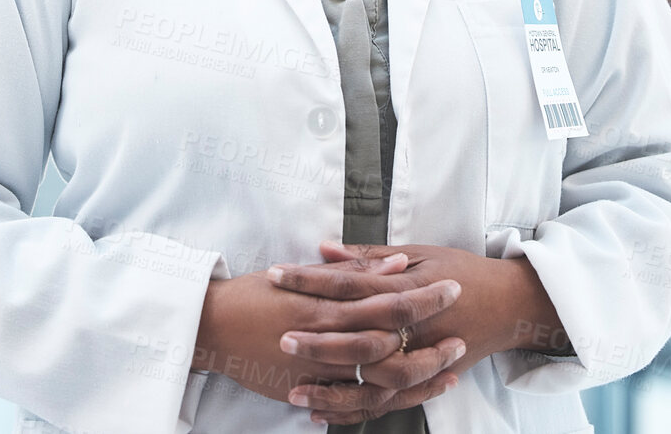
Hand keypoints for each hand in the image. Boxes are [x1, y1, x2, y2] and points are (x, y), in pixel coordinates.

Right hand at [192, 256, 464, 413]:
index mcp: (329, 303)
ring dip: (415, 380)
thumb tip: (396, 265)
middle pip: (391, 347)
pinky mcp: (307, 391)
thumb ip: (352, 272)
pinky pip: (350, 405)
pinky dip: (378, 404)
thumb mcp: (305, 275)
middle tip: (459, 342)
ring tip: (445, 374)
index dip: (424, 298)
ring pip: (377, 382)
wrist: (211, 325)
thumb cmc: (256, 293)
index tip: (453, 289)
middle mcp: (327, 339)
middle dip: (429, 346)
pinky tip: (400, 400)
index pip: (389, 301)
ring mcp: (317, 371)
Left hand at [267, 241, 568, 421]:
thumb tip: (324, 248)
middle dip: (318, 338)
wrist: (511, 306)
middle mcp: (415, 327)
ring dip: (332, 386)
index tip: (277, 276)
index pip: (350, 283)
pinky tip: (319, 412)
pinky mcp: (424, 380)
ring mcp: (421, 358)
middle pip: (359, 335)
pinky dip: (352, 411)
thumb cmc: (464, 272)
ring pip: (372, 380)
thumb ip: (371, 257)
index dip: (312, 280)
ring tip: (293, 388)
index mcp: (410, 287)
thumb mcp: (423, 253)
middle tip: (280, 337)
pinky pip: (386, 403)